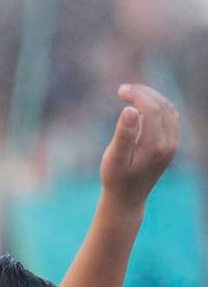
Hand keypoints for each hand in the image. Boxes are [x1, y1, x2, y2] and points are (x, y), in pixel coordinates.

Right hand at [99, 83, 179, 208]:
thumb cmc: (116, 178)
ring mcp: (173, 143)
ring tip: (131, 94)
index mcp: (155, 146)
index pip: (152, 109)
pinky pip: (170, 117)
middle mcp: (169, 143)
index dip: (137, 95)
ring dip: (152, 97)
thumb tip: (129, 109)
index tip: (120, 91)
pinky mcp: (171, 144)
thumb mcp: (114, 158)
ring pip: (169, 109)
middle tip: (122, 89)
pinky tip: (141, 106)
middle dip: (144, 93)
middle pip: (162, 106)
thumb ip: (123, 133)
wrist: (128, 197)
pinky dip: (158, 106)